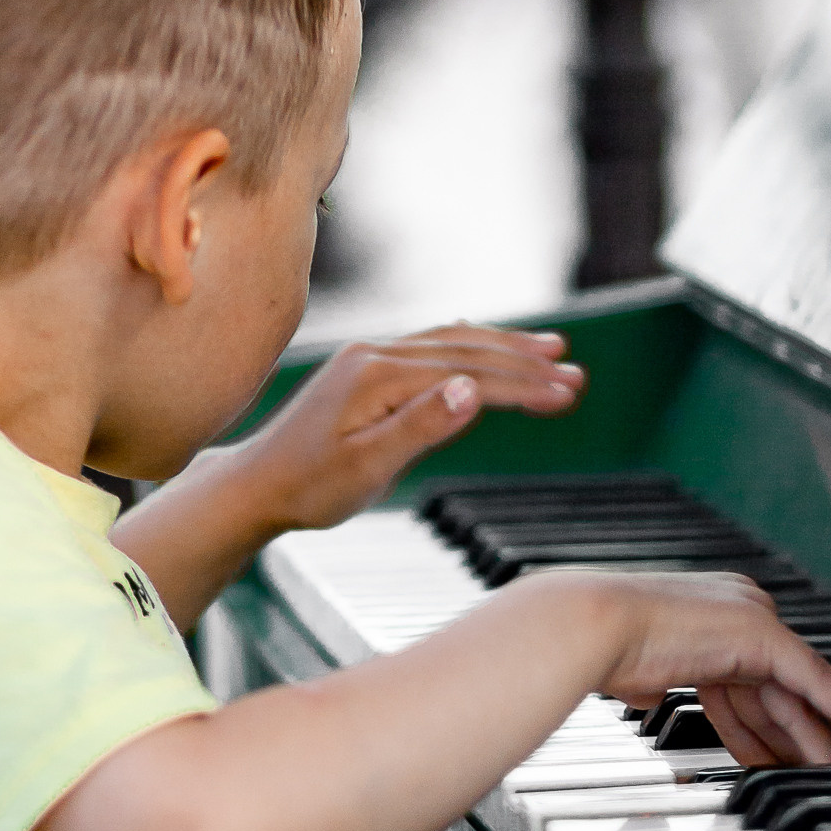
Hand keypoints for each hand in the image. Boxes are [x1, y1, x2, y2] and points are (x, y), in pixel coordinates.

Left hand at [236, 322, 584, 534]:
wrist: (254, 485)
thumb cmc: (307, 488)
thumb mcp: (366, 467)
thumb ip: (420, 426)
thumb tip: (470, 389)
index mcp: (378, 376)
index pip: (468, 375)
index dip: (522, 385)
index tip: (567, 391)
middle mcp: (375, 355)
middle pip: (466, 350)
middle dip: (525, 362)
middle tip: (576, 373)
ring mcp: (369, 358)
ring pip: (451, 342)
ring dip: (504, 347)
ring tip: (551, 350)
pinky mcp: (365, 369)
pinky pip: (430, 347)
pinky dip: (470, 346)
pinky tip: (489, 347)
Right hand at [592, 570, 830, 769]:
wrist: (588, 630)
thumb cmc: (597, 651)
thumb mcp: (638, 671)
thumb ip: (656, 681)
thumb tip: (646, 695)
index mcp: (711, 613)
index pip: (752, 679)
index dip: (771, 723)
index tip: (789, 751)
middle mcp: (740, 607)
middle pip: (780, 690)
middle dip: (803, 737)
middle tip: (830, 770)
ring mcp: (754, 617)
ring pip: (800, 695)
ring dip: (822, 741)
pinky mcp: (763, 636)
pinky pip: (817, 684)